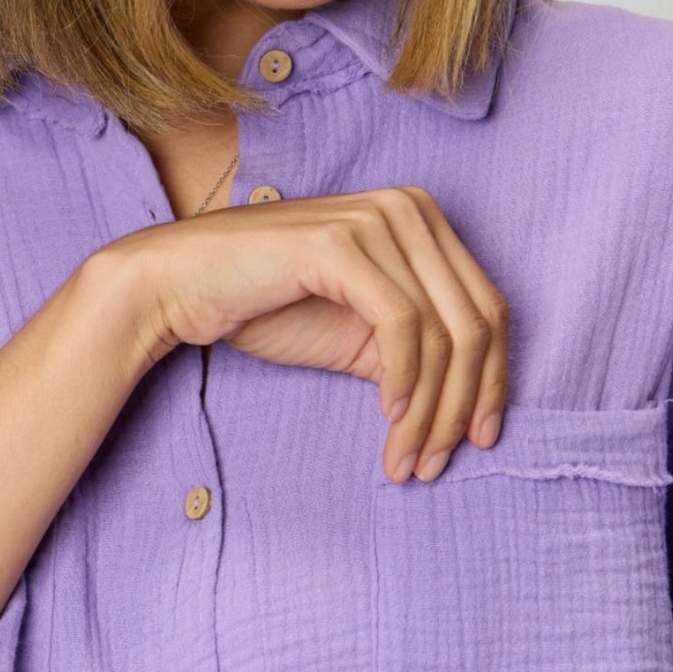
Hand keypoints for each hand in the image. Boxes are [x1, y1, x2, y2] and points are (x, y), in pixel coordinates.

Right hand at [109, 186, 507, 483]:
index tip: (479, 439)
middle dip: (464, 406)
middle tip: (440, 463)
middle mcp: (409, 208)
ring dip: (430, 410)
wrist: (179, 284)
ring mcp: (375, 220)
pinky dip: (404, 382)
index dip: (494, 381)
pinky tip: (388, 418)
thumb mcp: (357, 332)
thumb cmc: (262, 305)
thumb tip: (470, 407)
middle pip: (477, 322)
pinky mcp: (340, 243)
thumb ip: (415, 351)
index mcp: (421, 219)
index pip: (488, 307)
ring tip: (408, 460)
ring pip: (444, 333)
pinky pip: (402, 326)